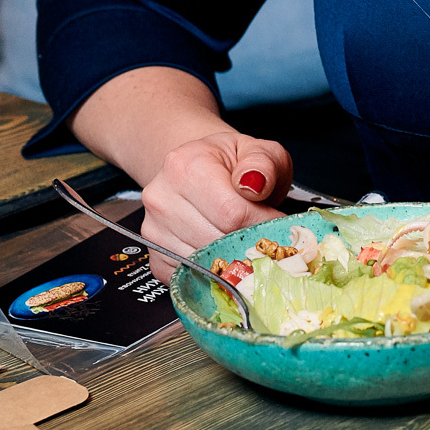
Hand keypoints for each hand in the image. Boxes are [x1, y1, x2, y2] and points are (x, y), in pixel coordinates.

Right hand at [139, 128, 292, 282]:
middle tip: (263, 233)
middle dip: (247, 241)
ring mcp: (153, 231)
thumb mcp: (259, 151)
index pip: (232, 213)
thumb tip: (255, 184)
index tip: (276, 222)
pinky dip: (212, 271)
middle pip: (217, 240)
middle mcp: (161, 198)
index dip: (262, 223)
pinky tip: (222, 251)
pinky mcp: (155, 257)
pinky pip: (190, 277)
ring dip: (231, 257)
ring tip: (242, 238)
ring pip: (204, 263)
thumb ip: (264, 164)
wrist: (201, 170)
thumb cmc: (233, 164)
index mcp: (186, 166)